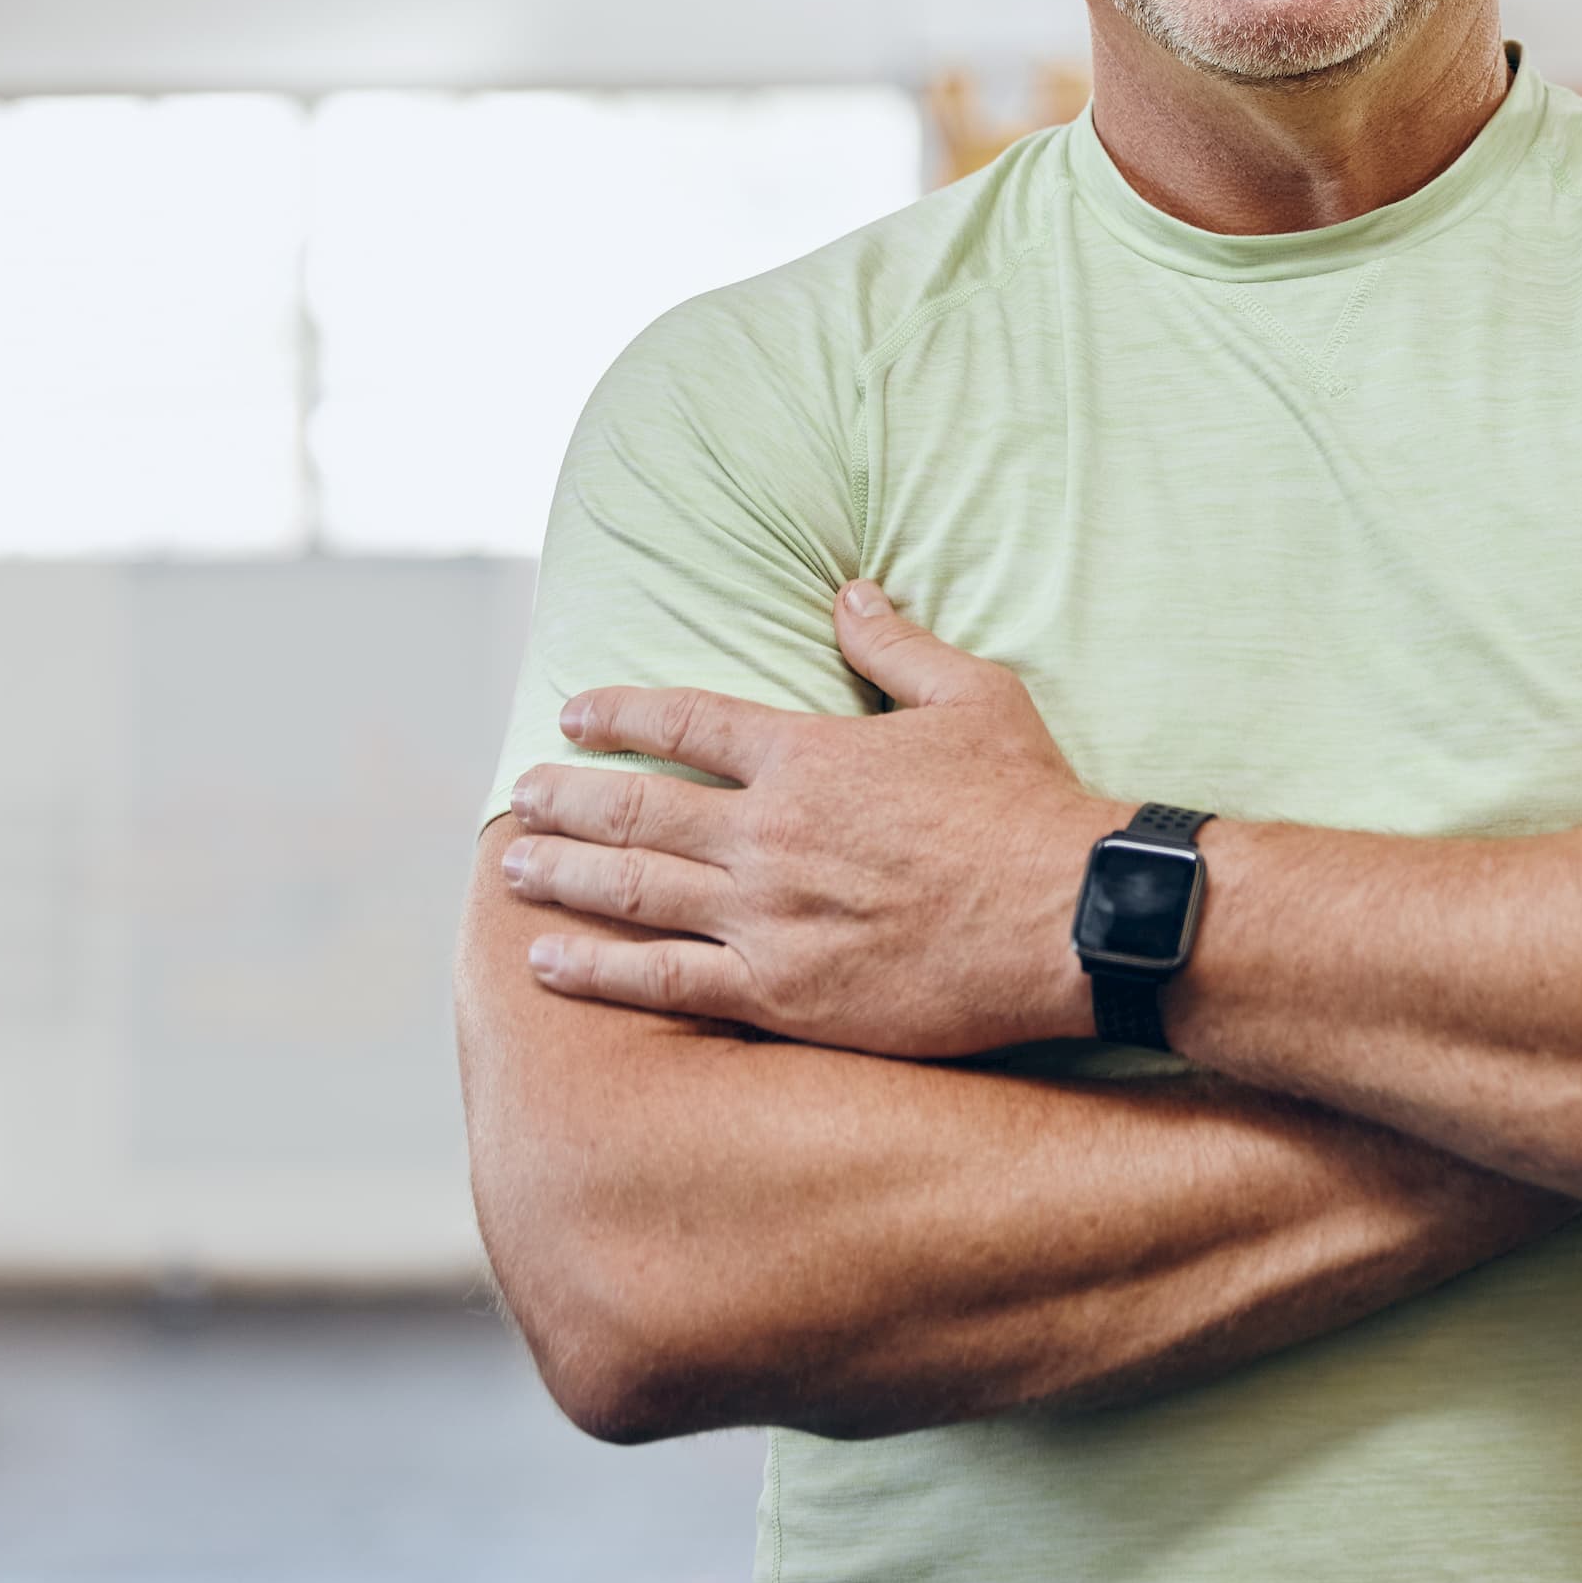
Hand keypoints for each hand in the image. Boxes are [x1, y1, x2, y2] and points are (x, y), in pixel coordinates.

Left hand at [500, 582, 1103, 1056]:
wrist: (1070, 916)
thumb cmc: (1028, 803)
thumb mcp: (974, 696)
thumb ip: (896, 645)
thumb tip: (849, 591)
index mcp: (808, 755)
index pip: (684, 722)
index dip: (619, 713)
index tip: (574, 713)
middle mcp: (769, 832)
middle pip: (636, 808)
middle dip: (567, 798)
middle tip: (523, 794)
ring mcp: (767, 916)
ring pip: (632, 889)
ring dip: (561, 873)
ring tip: (511, 863)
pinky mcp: (781, 991)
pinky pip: (665, 980)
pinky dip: (597, 970)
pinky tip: (545, 960)